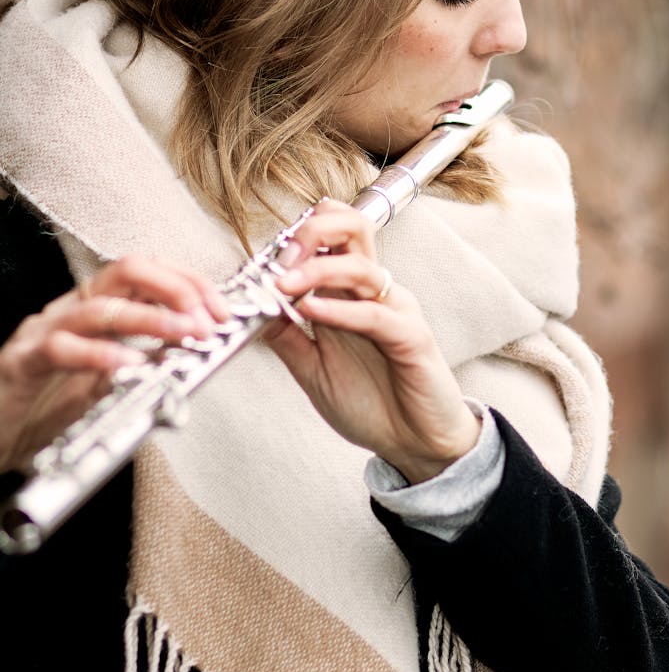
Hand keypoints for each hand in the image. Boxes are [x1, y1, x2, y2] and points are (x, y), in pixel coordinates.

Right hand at [0, 255, 229, 472]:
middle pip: (127, 270)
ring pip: (101, 308)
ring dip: (151, 320)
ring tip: (184, 335)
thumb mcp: (106, 383)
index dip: (190, 283)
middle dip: (175, 288)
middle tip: (206, 319)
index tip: (222, 310)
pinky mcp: (22, 362)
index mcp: (94, 307)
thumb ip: (140, 363)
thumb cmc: (44, 408)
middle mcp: (70, 310)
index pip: (148, 272)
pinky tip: (128, 366)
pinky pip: (62, 349)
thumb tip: (186, 351)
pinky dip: (100, 355)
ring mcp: (44, 332)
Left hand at [265, 200, 479, 482]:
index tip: (264, 258)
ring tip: (283, 285)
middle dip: (312, 231)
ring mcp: (395, 310)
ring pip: (360, 265)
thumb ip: (286, 337)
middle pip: (353, 228)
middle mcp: (374, 291)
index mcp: (351, 292)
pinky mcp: (411, 337)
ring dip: (316, 270)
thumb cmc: (371, 404)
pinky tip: (311, 311)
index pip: (332, 235)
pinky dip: (339, 309)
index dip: (297, 235)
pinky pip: (374, 314)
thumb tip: (253, 307)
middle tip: (280, 256)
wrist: (413, 444)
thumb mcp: (312, 369)